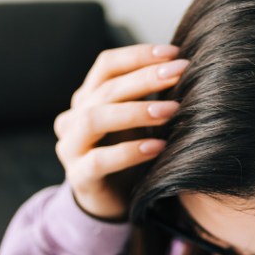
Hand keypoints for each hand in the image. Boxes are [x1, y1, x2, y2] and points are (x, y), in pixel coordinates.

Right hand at [54, 44, 186, 219]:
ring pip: (94, 119)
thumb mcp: (138, 120)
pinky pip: (100, 160)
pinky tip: (157, 147)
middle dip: (145, 78)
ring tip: (171, 110)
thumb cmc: (127, 152)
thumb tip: (183, 68)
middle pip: (105, 89)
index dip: (139, 55)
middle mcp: (73, 118)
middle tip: (179, 73)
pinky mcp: (78, 176)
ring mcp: (71, 147)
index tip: (174, 53)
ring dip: (136, 111)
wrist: (109, 201)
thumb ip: (150, 96)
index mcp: (87, 97)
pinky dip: (130, 151)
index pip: (107, 65)